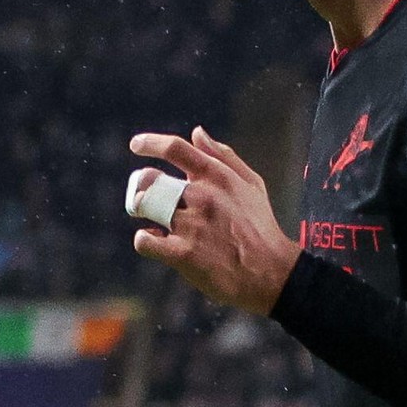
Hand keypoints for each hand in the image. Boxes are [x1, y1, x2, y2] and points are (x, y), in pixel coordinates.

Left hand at [127, 125, 299, 313]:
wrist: (269, 274)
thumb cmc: (260, 228)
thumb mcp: (251, 184)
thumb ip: (224, 156)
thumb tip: (197, 133)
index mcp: (217, 176)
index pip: (176, 149)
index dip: (151, 143)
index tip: (136, 145)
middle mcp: (202, 196)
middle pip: (152, 179)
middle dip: (143, 186)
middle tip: (145, 197)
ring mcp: (191, 225)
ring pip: (146, 207)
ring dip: (144, 212)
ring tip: (156, 220)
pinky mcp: (183, 253)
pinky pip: (145, 240)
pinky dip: (145, 240)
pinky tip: (156, 242)